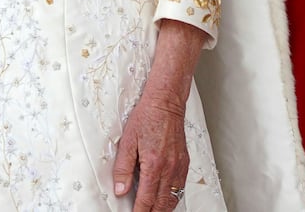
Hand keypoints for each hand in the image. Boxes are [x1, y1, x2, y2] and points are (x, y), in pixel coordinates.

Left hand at [113, 88, 189, 209]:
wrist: (165, 103)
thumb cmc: (147, 117)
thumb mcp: (128, 141)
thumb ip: (123, 168)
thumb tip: (120, 189)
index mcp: (153, 165)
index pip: (146, 200)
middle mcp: (169, 169)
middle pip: (161, 205)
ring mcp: (179, 167)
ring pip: (173, 199)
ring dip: (162, 209)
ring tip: (152, 210)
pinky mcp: (184, 163)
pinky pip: (180, 188)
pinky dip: (173, 198)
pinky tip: (165, 198)